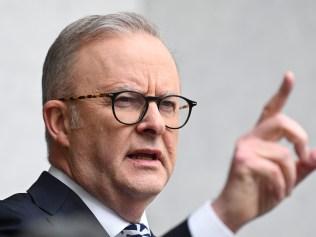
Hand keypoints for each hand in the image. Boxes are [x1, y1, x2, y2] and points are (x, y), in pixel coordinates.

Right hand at [212, 72, 315, 232]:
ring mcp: (244, 147)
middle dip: (300, 138)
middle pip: (281, 121)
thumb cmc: (259, 193)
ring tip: (284, 190)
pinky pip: (275, 169)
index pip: (271, 111)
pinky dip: (283, 187)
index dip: (282, 93)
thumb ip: (302, 166)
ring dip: (291, 177)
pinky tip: (276, 194)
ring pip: (283, 153)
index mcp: (260, 139)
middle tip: (304, 157)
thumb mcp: (287, 179)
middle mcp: (250, 138)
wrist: (236, 210)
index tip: (290, 75)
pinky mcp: (242, 160)